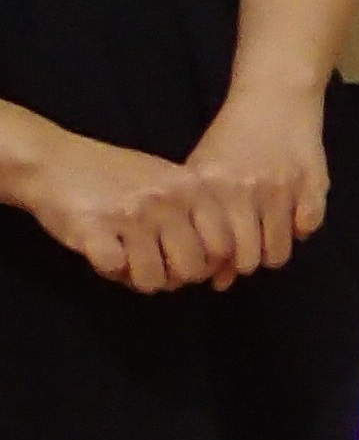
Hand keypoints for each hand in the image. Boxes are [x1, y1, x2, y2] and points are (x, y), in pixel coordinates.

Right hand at [9, 124, 225, 293]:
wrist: (52, 160)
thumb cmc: (115, 175)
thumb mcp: (168, 180)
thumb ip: (198, 214)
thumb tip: (222, 265)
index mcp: (192, 187)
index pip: (225, 247)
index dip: (208, 265)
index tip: (188, 261)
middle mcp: (167, 199)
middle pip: (193, 269)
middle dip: (175, 278)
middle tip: (156, 267)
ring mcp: (131, 214)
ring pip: (155, 279)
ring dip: (141, 279)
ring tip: (129, 261)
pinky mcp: (94, 229)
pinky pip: (116, 271)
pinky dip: (110, 271)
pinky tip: (104, 254)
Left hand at [180, 82, 329, 279]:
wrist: (274, 98)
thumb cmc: (231, 139)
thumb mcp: (204, 173)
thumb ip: (204, 224)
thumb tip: (219, 282)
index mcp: (211, 187)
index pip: (214, 251)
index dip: (217, 263)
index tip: (217, 258)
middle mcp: (244, 190)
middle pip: (249, 258)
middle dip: (247, 261)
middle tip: (246, 250)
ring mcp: (282, 188)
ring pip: (280, 251)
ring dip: (273, 249)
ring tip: (267, 234)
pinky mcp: (313, 184)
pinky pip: (309, 229)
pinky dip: (301, 228)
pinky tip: (291, 213)